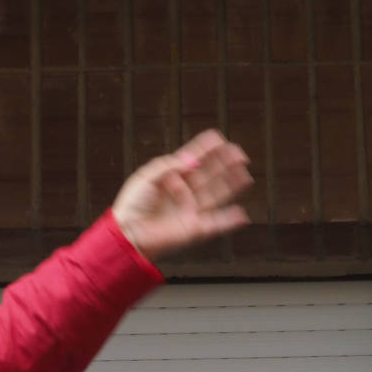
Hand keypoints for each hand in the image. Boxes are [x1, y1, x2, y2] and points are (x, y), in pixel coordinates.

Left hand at [111, 130, 252, 260]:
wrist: (127, 233)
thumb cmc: (131, 206)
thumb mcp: (145, 177)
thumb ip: (168, 165)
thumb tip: (192, 159)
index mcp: (171, 178)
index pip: (193, 160)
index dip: (206, 149)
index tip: (218, 138)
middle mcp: (184, 193)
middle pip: (209, 175)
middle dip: (224, 163)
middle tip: (237, 152)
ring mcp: (190, 210)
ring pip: (217, 194)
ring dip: (232, 183)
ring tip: (244, 172)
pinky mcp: (193, 228)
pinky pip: (216, 224)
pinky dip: (229, 221)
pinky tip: (242, 214)